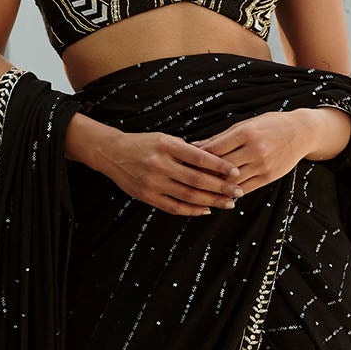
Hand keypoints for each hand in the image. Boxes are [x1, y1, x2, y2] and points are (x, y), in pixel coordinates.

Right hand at [93, 128, 243, 216]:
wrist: (112, 153)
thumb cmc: (144, 144)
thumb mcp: (165, 139)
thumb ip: (187, 150)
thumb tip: (216, 163)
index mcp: (166, 145)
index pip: (199, 157)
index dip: (220, 166)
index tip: (236, 173)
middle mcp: (159, 163)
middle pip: (197, 180)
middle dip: (220, 188)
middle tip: (238, 192)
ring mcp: (152, 181)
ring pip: (188, 196)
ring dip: (211, 201)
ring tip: (228, 203)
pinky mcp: (146, 196)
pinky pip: (174, 207)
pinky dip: (192, 210)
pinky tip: (206, 210)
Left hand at [195, 108, 345, 194]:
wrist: (302, 132)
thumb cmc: (270, 124)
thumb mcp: (247, 124)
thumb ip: (222, 137)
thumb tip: (196, 146)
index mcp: (246, 133)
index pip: (215, 148)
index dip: (197, 157)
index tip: (183, 162)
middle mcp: (254, 150)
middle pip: (221, 166)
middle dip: (202, 173)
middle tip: (185, 178)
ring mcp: (263, 165)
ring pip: (232, 181)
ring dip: (214, 186)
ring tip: (198, 190)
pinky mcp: (269, 177)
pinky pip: (245, 189)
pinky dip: (230, 192)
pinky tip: (218, 194)